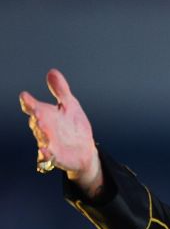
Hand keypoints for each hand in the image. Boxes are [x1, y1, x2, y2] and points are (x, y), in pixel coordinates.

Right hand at [20, 69, 102, 194]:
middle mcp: (45, 128)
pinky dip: (46, 155)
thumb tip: (52, 71)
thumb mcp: (70, 105)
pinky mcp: (56, 157)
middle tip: (37, 112)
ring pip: (42, 138)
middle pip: (37, 122)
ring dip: (42, 134)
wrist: (84, 150)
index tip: (25, 97)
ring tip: (43, 128)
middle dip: (37, 117)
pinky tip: (45, 153)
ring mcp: (49, 143)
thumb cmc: (73, 126)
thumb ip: (61, 90)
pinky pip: (48, 156)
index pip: (34, 107)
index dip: (29, 102)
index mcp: (46, 114)